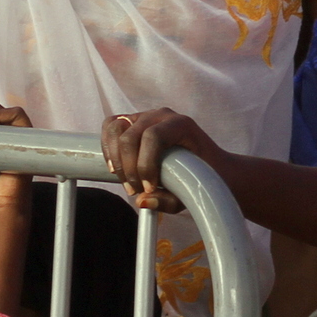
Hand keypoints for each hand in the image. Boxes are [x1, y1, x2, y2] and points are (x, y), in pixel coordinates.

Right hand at [101, 107, 215, 213]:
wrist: (209, 162)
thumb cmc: (202, 176)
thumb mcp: (190, 192)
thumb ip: (168, 200)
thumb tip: (141, 201)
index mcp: (180, 124)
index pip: (153, 137)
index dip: (145, 164)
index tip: (148, 188)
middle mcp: (162, 115)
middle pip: (130, 136)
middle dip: (128, 168)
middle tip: (135, 191)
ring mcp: (146, 115)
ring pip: (116, 129)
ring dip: (115, 159)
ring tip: (126, 182)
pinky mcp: (133, 121)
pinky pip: (111, 127)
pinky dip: (108, 147)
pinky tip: (114, 168)